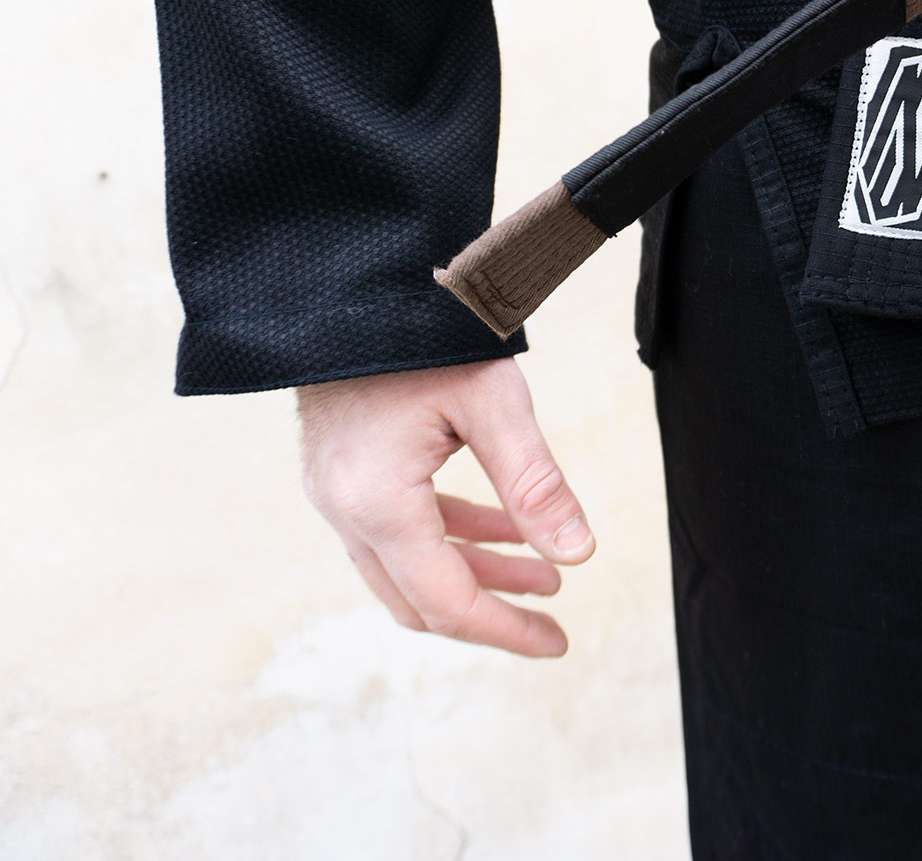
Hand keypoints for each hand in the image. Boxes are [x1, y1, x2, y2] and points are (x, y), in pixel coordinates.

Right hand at [296, 358, 594, 656]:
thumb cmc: (426, 334)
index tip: (557, 643)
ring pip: (409, 568)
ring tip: (547, 576)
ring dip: (477, 574)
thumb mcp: (495, 404)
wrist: (350, 281)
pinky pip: (400, 531)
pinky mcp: (343, 473)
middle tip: (554, 624)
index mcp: (378, 504)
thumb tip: (580, 556)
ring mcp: (337, 494)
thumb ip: (536, 485)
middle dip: (492, 615)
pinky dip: (453, 538)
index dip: (505, 631)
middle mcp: (346, 511)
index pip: (448, 602)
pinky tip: (508, 531)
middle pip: (421, 600)